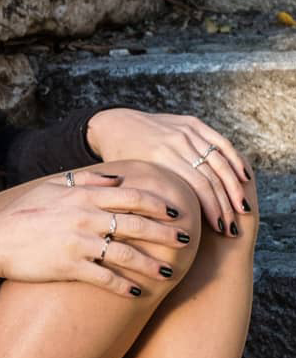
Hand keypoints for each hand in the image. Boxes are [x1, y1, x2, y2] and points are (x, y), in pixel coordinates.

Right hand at [0, 170, 193, 296]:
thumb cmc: (22, 212)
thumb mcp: (51, 186)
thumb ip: (86, 179)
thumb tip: (116, 177)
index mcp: (83, 195)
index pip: (131, 196)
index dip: (157, 203)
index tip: (176, 210)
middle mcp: (85, 217)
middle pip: (136, 224)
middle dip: (164, 233)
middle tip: (184, 241)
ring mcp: (78, 243)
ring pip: (126, 254)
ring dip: (151, 265)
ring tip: (169, 274)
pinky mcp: (69, 267)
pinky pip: (105, 278)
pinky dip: (124, 286)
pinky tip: (138, 294)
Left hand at [86, 108, 253, 234]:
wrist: (113, 124)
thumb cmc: (118, 161)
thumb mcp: (126, 180)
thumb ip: (143, 199)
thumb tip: (156, 235)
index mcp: (160, 157)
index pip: (198, 186)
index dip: (213, 208)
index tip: (221, 229)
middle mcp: (176, 142)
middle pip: (211, 176)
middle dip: (226, 204)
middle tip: (233, 228)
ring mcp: (185, 130)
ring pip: (219, 160)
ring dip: (234, 186)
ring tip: (243, 209)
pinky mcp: (191, 122)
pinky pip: (219, 141)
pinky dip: (234, 159)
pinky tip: (244, 178)